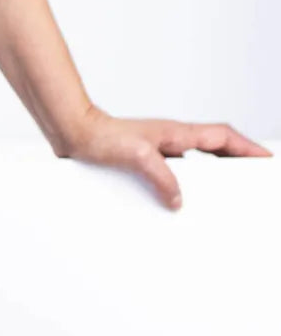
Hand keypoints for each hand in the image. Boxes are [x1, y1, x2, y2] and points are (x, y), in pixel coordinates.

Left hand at [54, 103, 271, 209]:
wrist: (73, 133)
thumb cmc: (101, 136)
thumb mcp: (136, 156)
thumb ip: (162, 177)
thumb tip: (179, 200)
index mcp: (177, 133)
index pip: (222, 137)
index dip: (247, 147)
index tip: (267, 157)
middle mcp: (170, 140)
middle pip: (215, 149)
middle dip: (237, 163)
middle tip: (252, 180)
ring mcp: (158, 149)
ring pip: (195, 162)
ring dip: (211, 175)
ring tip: (223, 197)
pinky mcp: (144, 160)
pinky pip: (174, 173)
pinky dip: (184, 185)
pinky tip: (180, 203)